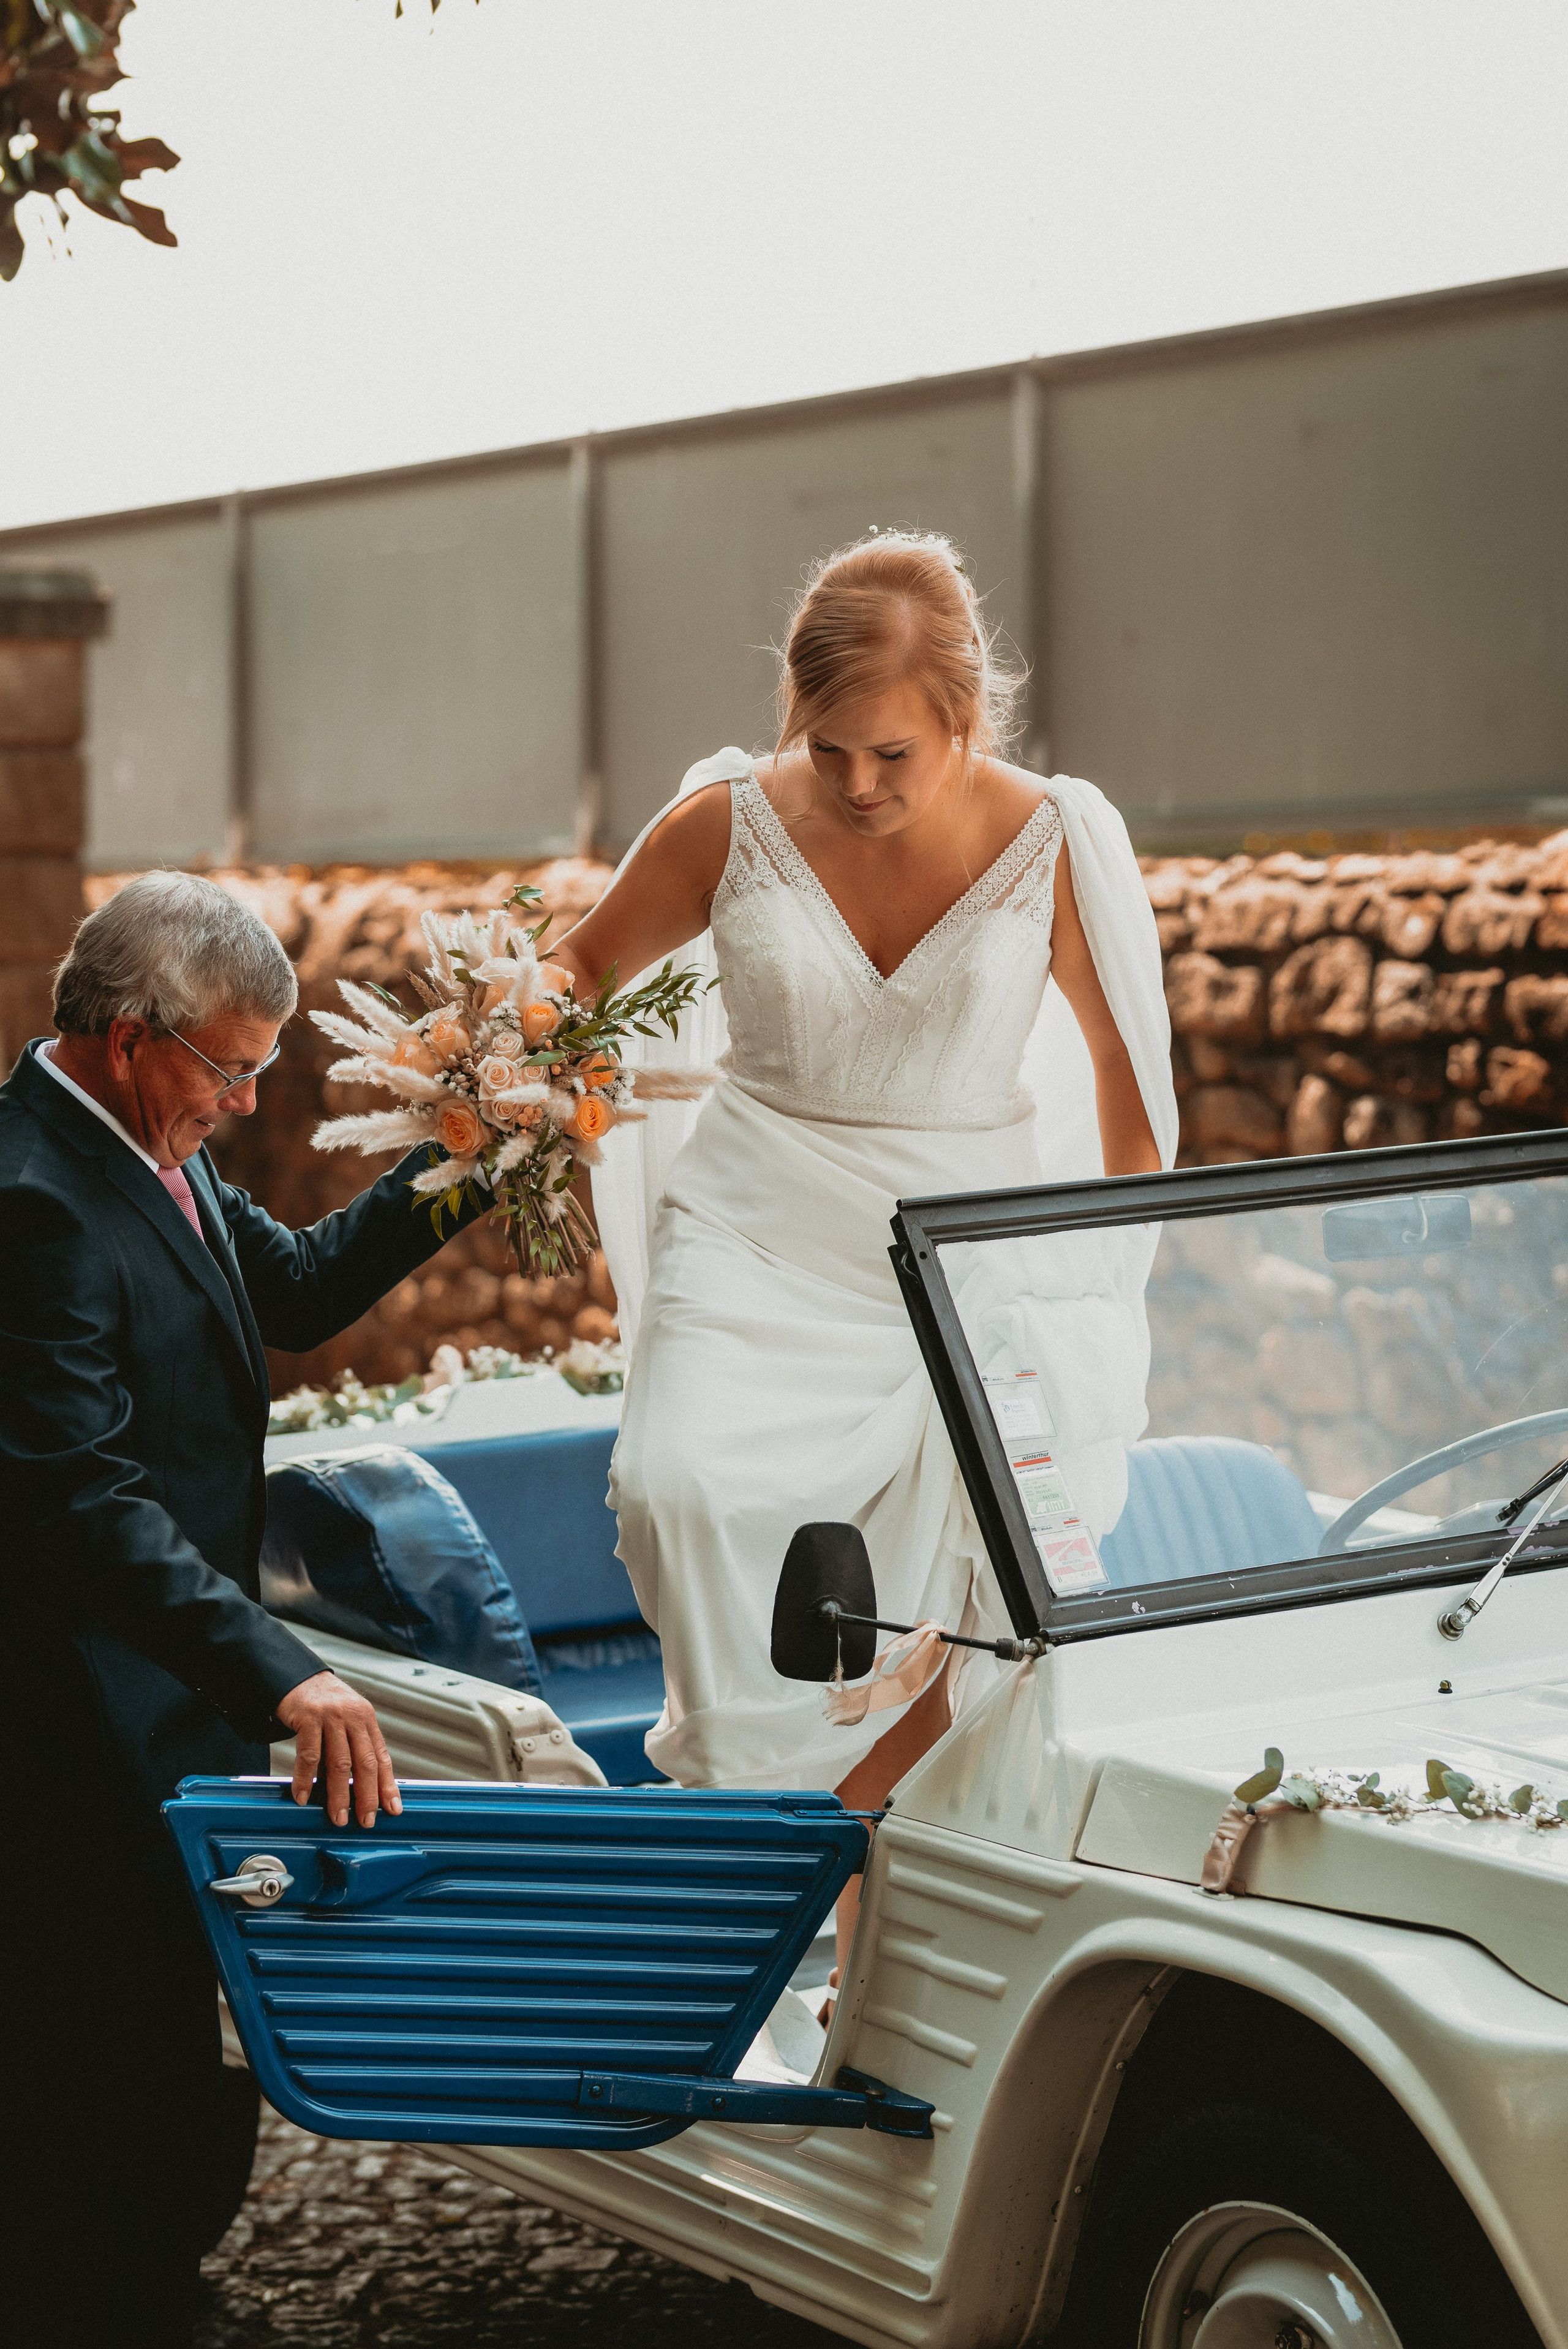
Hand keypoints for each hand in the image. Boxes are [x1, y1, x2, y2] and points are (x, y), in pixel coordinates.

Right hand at [275, 1670, 401, 1827]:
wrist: (298, 1676)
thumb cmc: (324, 1704)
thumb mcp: (347, 1720)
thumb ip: (353, 1748)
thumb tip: (360, 1788)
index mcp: (366, 1720)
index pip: (381, 1758)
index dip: (388, 1785)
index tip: (393, 1808)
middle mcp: (353, 1717)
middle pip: (365, 1763)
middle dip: (367, 1796)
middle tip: (366, 1820)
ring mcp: (332, 1716)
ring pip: (339, 1763)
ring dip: (339, 1794)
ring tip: (338, 1816)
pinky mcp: (309, 1717)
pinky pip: (309, 1755)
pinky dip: (305, 1779)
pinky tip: (304, 1796)